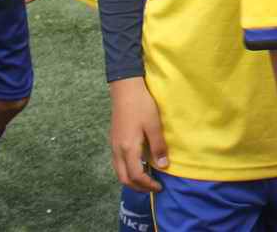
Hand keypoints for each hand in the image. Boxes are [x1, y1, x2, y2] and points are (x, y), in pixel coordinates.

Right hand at [109, 77, 167, 192]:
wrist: (125, 89)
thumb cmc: (142, 105)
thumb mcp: (154, 125)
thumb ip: (158, 147)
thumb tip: (163, 166)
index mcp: (128, 148)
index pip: (136, 175)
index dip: (147, 185)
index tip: (159, 187)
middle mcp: (117, 150)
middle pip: (124, 178)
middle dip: (138, 187)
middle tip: (153, 187)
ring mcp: (113, 145)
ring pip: (118, 172)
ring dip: (131, 180)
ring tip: (146, 178)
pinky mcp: (113, 140)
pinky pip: (117, 163)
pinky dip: (127, 170)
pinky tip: (138, 164)